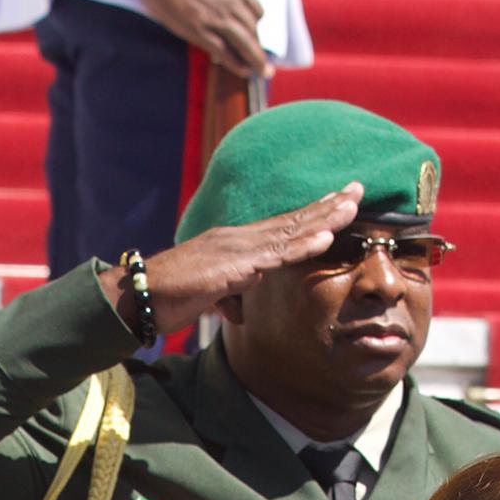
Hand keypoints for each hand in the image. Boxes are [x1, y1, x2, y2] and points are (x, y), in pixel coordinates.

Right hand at [123, 0, 265, 79]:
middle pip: (253, 29)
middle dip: (258, 46)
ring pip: (245, 43)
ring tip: (262, 71)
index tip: (254, 33)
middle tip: (262, 59)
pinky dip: (236, 64)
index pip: (256, 10)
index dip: (256, 25)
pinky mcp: (201, 32)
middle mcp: (231, 3)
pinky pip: (225, 52)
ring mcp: (217, 19)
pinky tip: (243, 71)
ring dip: (255, 60)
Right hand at [141, 184, 364, 329]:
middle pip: (292, 219)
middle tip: (359, 189)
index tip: (339, 201)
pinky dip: (303, 245)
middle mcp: (239, 238)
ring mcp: (237, 248)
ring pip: (290, 231)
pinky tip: (326, 236)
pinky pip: (276, 254)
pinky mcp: (234, 266)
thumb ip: (229, 297)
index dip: (312, 212)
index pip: (281, 225)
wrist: (140, 298)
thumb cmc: (169, 299)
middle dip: (327, 205)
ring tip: (352, 206)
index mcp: (235, 244)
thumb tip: (240, 310)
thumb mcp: (209, 297)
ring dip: (324, 218)